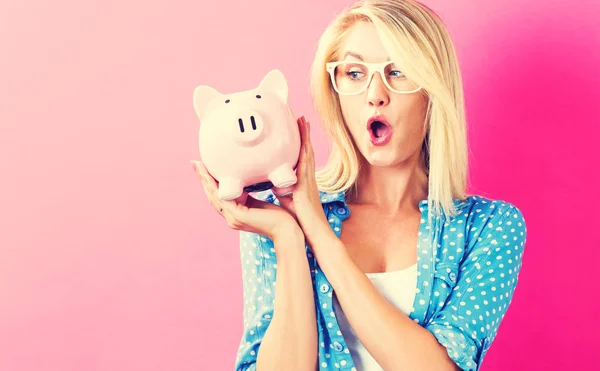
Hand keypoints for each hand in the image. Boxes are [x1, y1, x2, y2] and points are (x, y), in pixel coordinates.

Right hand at [192, 160, 301, 244]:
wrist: (288, 232)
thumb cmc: (281, 218)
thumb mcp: (261, 203)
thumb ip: (250, 196)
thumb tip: (248, 181)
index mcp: (236, 214)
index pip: (218, 197)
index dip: (209, 183)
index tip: (203, 168)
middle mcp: (231, 217)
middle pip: (212, 196)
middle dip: (203, 179)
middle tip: (195, 163)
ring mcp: (233, 218)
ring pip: (214, 196)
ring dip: (205, 180)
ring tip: (198, 165)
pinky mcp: (238, 216)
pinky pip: (223, 198)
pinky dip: (215, 186)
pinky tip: (210, 175)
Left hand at [277, 116, 334, 248]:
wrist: (313, 231)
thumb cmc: (300, 219)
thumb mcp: (286, 198)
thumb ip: (279, 189)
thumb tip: (267, 182)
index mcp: (301, 179)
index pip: (299, 156)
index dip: (298, 142)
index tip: (296, 128)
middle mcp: (307, 176)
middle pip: (305, 149)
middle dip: (303, 133)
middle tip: (301, 117)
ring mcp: (308, 179)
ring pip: (307, 152)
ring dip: (305, 136)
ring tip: (303, 120)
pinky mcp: (307, 184)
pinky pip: (305, 164)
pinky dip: (305, 151)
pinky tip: (303, 141)